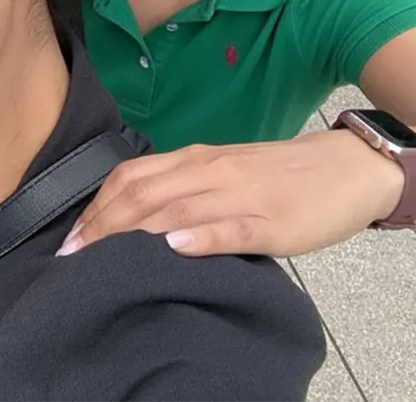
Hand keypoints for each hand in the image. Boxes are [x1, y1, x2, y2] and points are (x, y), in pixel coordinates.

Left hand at [56, 129, 405, 258]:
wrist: (345, 166)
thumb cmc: (278, 175)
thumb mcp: (223, 174)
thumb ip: (183, 189)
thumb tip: (134, 219)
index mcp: (195, 159)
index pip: (132, 177)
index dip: (96, 205)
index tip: (70, 237)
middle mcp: (209, 170)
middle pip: (142, 193)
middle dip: (101, 224)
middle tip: (71, 254)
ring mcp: (240, 193)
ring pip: (176, 207)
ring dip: (133, 232)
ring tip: (101, 256)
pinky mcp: (272, 220)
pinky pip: (231, 226)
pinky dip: (200, 237)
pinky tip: (175, 249)